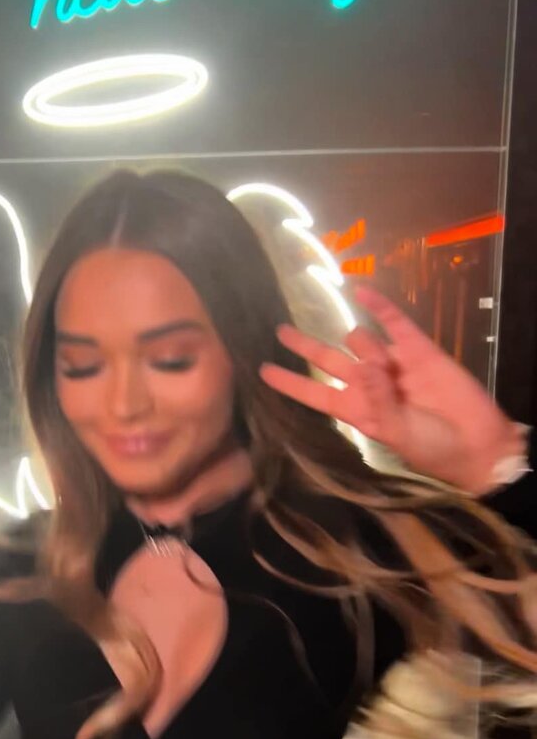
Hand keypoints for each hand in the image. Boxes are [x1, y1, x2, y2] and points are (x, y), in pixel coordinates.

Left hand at [258, 284, 523, 493]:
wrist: (477, 441)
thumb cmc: (431, 447)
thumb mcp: (398, 434)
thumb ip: (379, 401)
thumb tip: (365, 365)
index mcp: (357, 410)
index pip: (314, 394)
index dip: (290, 383)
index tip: (262, 371)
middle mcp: (369, 384)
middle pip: (327, 360)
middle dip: (305, 346)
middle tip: (280, 330)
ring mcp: (393, 363)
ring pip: (361, 341)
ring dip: (366, 348)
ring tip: (385, 368)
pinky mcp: (418, 348)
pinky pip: (394, 322)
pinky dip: (379, 306)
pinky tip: (361, 291)